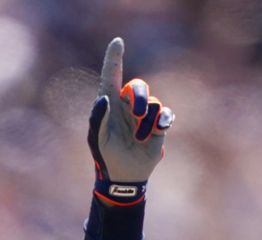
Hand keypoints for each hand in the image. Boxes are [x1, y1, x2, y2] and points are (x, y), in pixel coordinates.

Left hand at [87, 38, 173, 205]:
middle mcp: (127, 105)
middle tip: (136, 114)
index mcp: (109, 104)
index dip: (114, 58)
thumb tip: (106, 98)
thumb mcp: (97, 138)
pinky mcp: (158, 125)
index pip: (111, 75)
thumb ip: (98, 117)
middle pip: (137, 85)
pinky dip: (161, 122)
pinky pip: (165, 114)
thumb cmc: (106, 155)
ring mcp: (143, 115)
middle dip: (139, 97)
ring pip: (153, 103)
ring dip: (146, 122)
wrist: (124, 176)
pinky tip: (157, 131)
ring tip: (139, 138)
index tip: (118, 42)